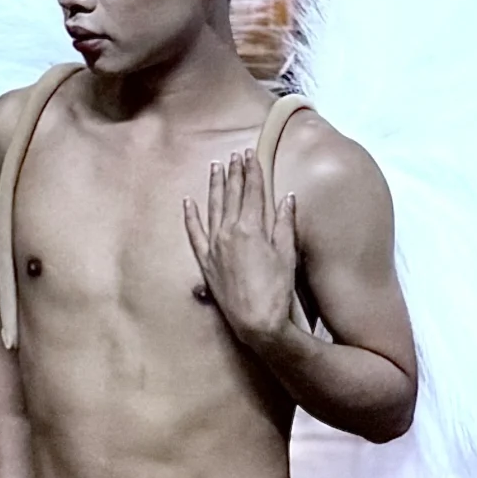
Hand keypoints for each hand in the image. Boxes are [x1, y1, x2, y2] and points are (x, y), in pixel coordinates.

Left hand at [184, 149, 297, 354]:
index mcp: (251, 228)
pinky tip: (189, 202)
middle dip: (235, 173)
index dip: (252, 171)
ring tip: (216, 167)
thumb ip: (284, 224)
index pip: (252, 191)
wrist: (257, 322)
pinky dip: (191, 216)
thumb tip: (287, 198)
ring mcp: (214, 246)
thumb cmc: (276, 291)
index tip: (251, 155)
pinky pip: (194, 234)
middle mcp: (229, 232)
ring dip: (215, 186)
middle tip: (235, 155)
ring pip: (212, 207)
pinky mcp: (205, 262)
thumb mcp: (287, 254)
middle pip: (231, 195)